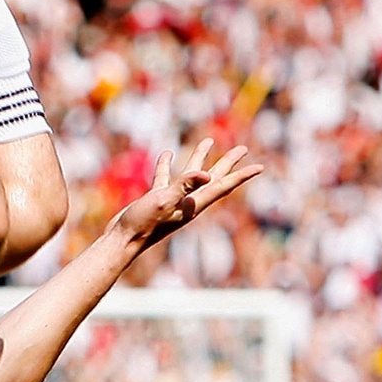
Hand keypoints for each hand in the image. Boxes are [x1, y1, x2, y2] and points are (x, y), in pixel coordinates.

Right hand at [110, 138, 261, 248]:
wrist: (122, 240)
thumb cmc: (143, 223)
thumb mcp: (164, 200)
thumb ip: (184, 185)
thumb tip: (207, 174)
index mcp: (193, 203)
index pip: (223, 186)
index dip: (241, 176)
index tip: (259, 167)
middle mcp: (187, 202)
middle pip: (214, 178)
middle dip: (228, 163)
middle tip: (243, 149)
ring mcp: (172, 200)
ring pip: (191, 175)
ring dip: (200, 158)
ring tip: (207, 141)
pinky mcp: (157, 199)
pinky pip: (166, 177)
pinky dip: (167, 165)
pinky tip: (167, 154)